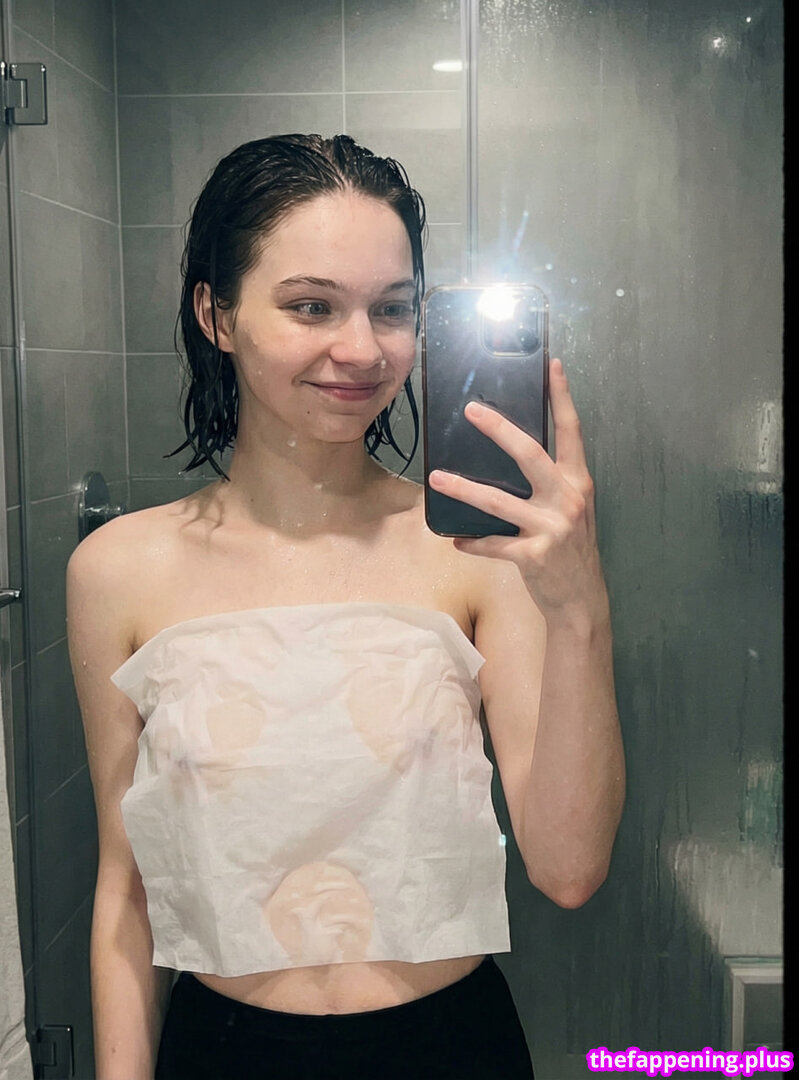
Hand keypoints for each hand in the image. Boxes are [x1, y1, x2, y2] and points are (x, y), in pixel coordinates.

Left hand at [427, 358, 607, 621]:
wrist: (582, 599)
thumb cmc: (570, 548)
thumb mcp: (570, 509)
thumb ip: (550, 482)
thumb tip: (511, 450)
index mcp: (577, 482)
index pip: (571, 432)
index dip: (563, 397)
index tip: (553, 365)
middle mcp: (568, 499)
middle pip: (531, 454)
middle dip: (500, 430)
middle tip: (471, 409)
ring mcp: (552, 528)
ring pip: (499, 502)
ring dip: (464, 489)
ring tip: (437, 479)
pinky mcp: (534, 556)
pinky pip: (494, 544)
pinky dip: (473, 542)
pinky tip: (455, 539)